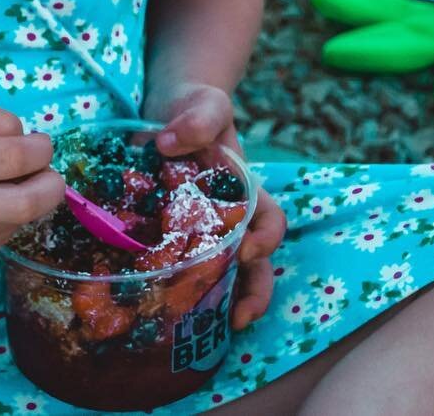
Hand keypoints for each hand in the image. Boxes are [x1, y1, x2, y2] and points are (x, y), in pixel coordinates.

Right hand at [0, 95, 66, 261]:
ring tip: (11, 180)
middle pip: (25, 203)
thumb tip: (29, 144)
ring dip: (32, 196)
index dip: (40, 149)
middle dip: (51, 184)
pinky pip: (11, 231)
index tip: (40, 142)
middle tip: (47, 170)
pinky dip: (13, 212)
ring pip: (23, 218)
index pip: (12, 159)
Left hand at [153, 83, 286, 329]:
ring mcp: (200, 230)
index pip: (270, 222)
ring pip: (223, 274)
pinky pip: (179, 268)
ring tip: (209, 329)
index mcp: (245, 192)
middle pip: (255, 263)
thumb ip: (199, 117)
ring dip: (222, 302)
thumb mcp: (204, 104)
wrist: (166, 112)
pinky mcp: (168, 236)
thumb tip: (169, 143)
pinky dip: (178, 289)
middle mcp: (229, 217)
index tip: (244, 251)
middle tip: (238, 318)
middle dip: (253, 293)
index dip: (264, 240)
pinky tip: (162, 309)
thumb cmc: (195, 109)